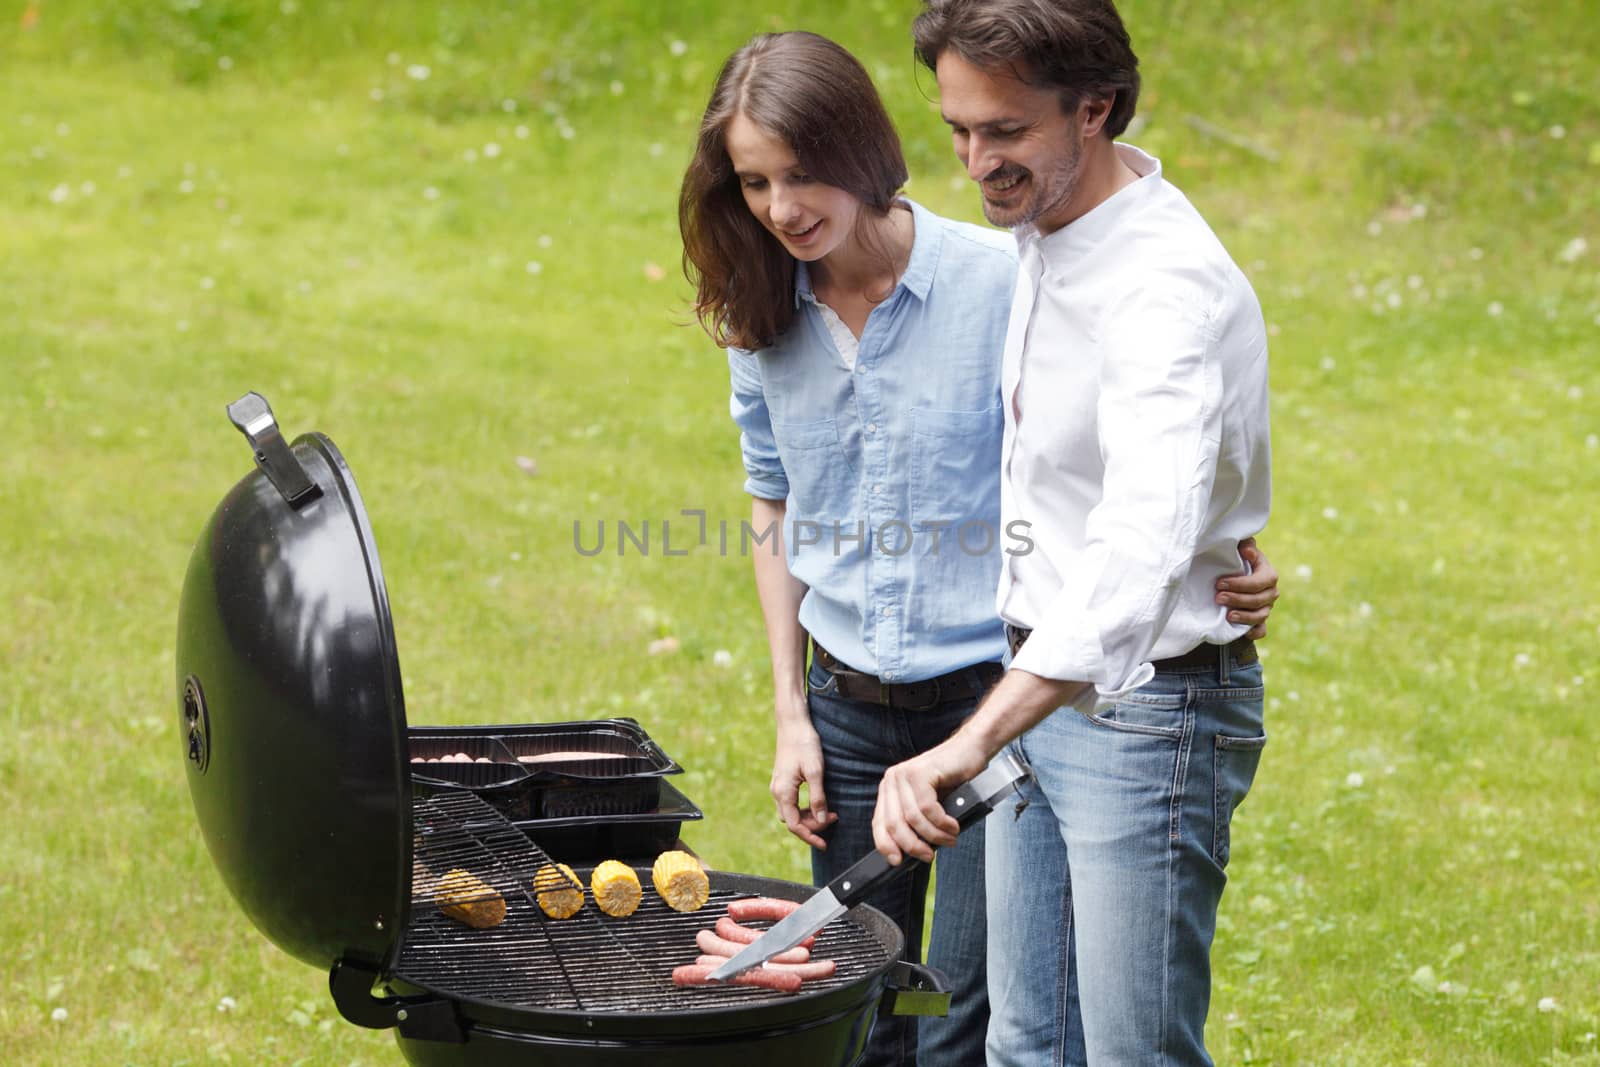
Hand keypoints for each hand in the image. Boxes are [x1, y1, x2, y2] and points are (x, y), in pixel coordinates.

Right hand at [770, 717, 836, 848]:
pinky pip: (790, 802)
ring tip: (829, 813)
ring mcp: (778, 785)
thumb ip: (818, 797)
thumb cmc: (804, 743)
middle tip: (834, 819)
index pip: (794, 825)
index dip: (810, 836)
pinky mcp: (782, 780)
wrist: (793, 722)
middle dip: (811, 826)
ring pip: (790, 812)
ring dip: (808, 817)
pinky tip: (817, 804)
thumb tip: (822, 819)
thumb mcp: (815, 771)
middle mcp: (777, 791)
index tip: (825, 844)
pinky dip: (803, 808)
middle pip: (792, 821)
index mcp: (783, 792)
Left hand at [871, 734, 989, 865]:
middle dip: (913, 846)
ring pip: (913, 819)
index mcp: (890, 789)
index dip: (886, 845)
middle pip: (894, 825)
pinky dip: (942, 823)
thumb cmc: (952, 779)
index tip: (897, 861)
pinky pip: (927, 808)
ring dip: (934, 836)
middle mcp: (893, 780)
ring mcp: (905, 774)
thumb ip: (915, 822)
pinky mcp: (921, 772)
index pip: (879, 823)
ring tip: (949, 838)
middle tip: (929, 855)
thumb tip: (910, 852)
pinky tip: (952, 826)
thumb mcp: (928, 804)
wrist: (970, 751)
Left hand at [1215, 536, 1278, 639]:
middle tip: (1218, 597)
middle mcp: (1271, 592)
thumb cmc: (1237, 561)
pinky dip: (1254, 633)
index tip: (1219, 583)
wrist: (1236, 577)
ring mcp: (1267, 608)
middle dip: (1237, 599)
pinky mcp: (1260, 621)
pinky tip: (1243, 633)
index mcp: (1268, 574)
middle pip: (1258, 600)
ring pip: (1260, 616)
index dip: (1239, 584)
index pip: (1259, 582)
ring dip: (1244, 617)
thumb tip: (1246, 548)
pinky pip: (1262, 631)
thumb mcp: (1241, 550)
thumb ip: (1245, 545)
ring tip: (1227, 616)